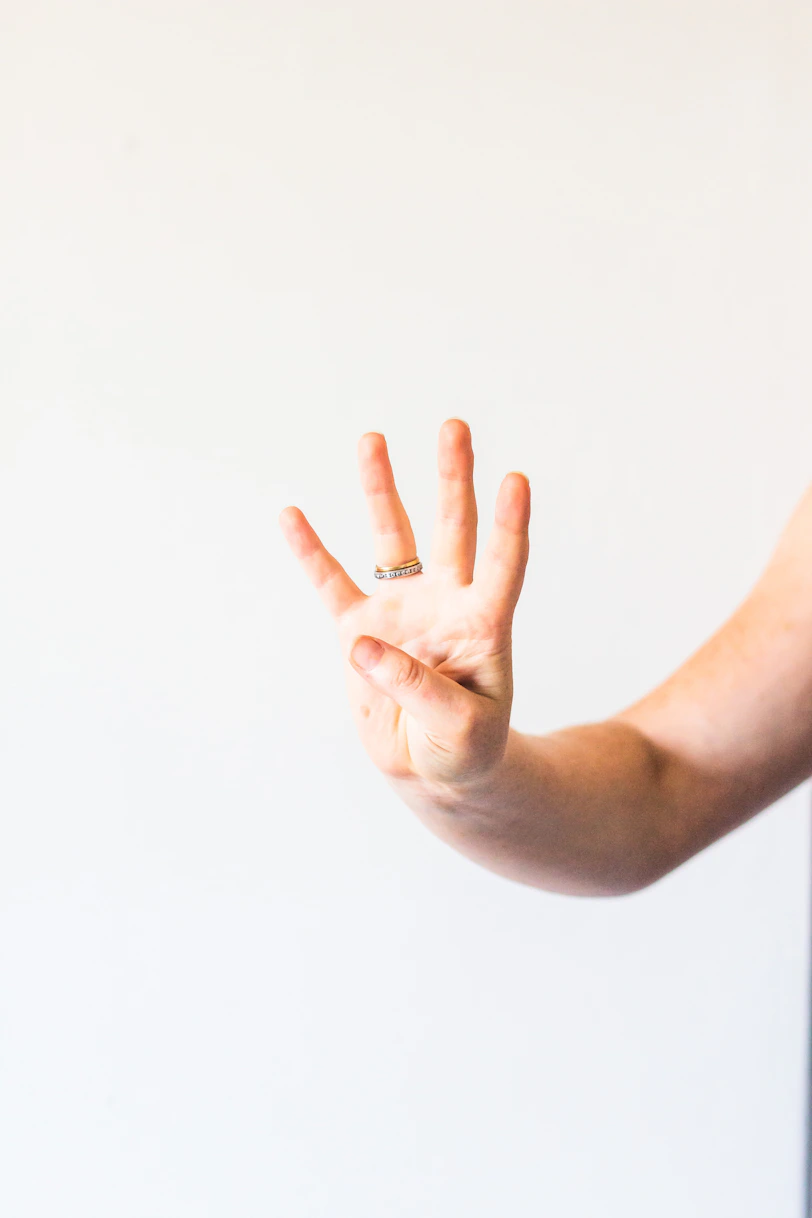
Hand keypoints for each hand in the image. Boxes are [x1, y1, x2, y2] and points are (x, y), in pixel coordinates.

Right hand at [278, 419, 530, 795]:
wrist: (434, 770)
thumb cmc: (465, 748)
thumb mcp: (458, 728)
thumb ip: (416, 688)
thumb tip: (362, 645)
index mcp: (483, 625)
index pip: (502, 567)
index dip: (510, 527)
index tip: (515, 481)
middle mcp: (445, 604)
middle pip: (453, 531)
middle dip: (453, 479)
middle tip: (455, 426)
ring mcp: (402, 612)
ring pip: (393, 540)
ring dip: (382, 490)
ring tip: (373, 439)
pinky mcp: (360, 632)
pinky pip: (332, 584)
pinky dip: (311, 552)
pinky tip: (291, 515)